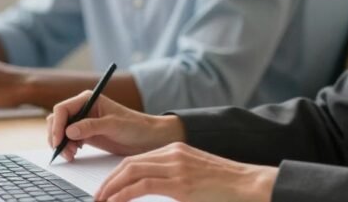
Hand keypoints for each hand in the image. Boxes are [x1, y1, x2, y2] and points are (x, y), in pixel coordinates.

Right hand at [47, 92, 183, 160]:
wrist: (147, 138)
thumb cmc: (135, 126)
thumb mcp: (113, 125)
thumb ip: (91, 126)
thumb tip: (69, 131)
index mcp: (88, 99)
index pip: (63, 109)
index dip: (57, 125)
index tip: (59, 141)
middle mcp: (83, 109)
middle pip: (58, 120)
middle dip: (57, 136)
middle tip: (63, 151)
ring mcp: (83, 122)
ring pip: (61, 131)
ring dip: (61, 143)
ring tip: (71, 155)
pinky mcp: (86, 134)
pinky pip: (68, 139)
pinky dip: (67, 147)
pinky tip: (75, 154)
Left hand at [95, 142, 276, 201]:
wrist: (250, 185)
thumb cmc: (227, 187)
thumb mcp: (196, 177)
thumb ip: (174, 180)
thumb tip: (156, 189)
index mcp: (176, 150)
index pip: (137, 159)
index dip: (117, 174)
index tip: (107, 189)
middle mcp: (173, 153)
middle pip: (129, 163)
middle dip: (109, 181)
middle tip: (97, 197)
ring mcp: (176, 166)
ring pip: (131, 172)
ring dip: (111, 188)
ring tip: (101, 201)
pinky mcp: (180, 183)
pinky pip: (142, 186)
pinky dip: (123, 195)